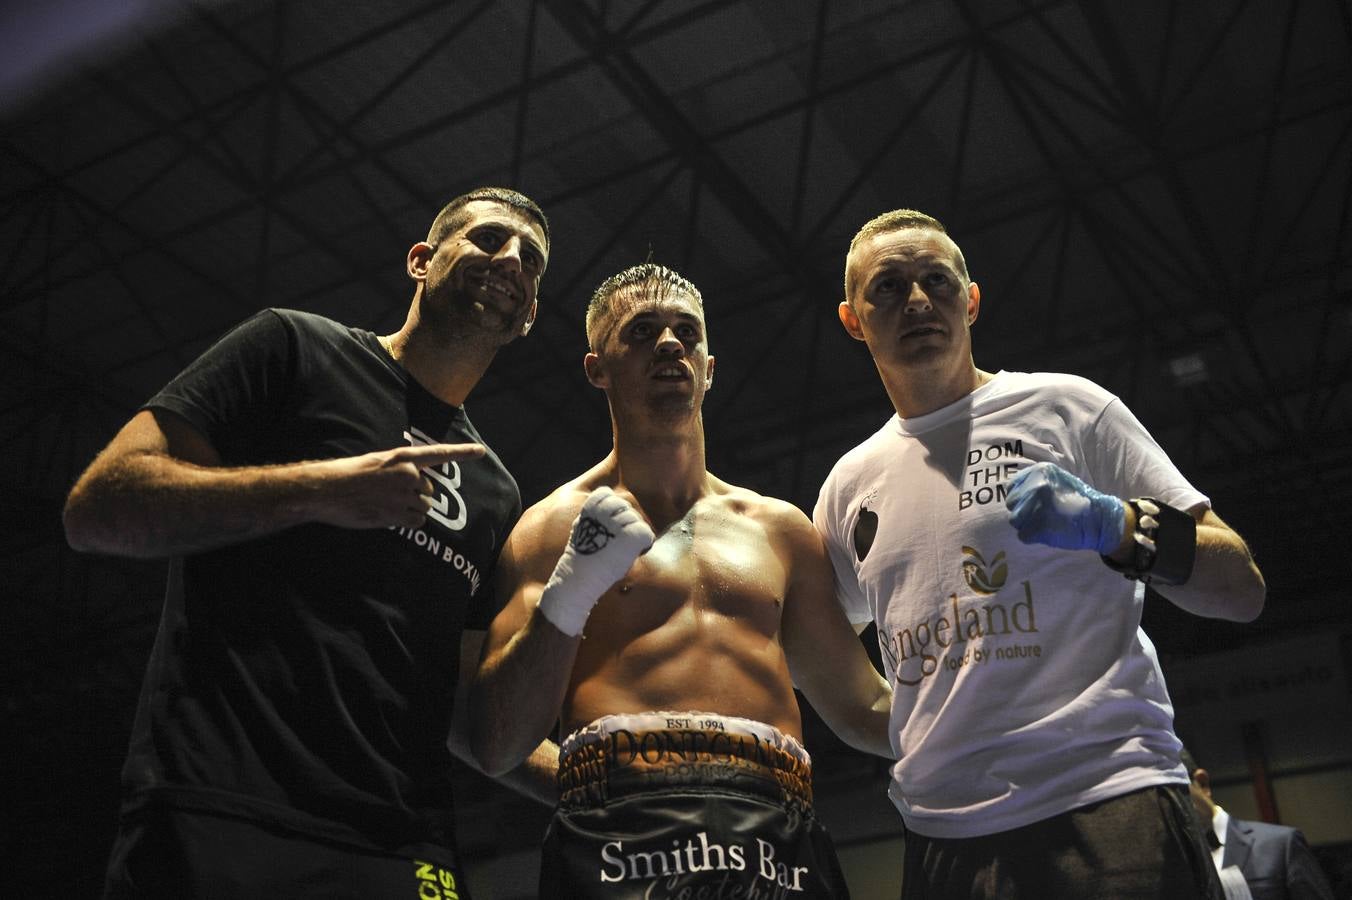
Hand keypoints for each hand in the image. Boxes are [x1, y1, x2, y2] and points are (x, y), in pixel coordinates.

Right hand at [312, 443, 485, 528]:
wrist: (327, 490)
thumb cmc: (349, 475)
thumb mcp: (378, 462)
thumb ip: (400, 469)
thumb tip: (417, 481)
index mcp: (403, 458)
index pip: (439, 454)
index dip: (462, 452)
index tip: (481, 451)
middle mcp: (408, 475)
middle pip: (428, 490)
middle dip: (415, 495)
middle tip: (389, 495)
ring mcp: (404, 496)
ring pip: (423, 508)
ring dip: (410, 510)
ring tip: (385, 504)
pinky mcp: (397, 515)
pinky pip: (417, 522)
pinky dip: (407, 522)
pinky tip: (389, 516)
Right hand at [537, 487, 655, 635]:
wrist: (579, 579)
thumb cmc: (582, 558)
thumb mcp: (581, 528)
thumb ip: (594, 515)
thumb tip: (612, 506)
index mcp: (589, 508)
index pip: (606, 494)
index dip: (610, 508)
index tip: (606, 525)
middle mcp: (603, 512)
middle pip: (624, 506)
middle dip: (624, 521)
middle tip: (615, 541)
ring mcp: (617, 524)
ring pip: (636, 519)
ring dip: (633, 533)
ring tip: (621, 549)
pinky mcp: (630, 537)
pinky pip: (646, 532)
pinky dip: (645, 543)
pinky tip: (635, 552)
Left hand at [1004, 461, 1124, 554]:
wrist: (1099, 519)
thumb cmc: (1077, 500)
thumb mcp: (1056, 480)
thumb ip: (1035, 483)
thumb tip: (1013, 494)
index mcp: (1039, 472)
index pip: (1011, 487)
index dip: (1020, 498)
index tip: (1032, 504)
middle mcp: (1036, 486)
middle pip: (1011, 504)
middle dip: (1023, 512)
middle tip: (1041, 515)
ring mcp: (1037, 506)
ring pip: (1015, 520)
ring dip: (1027, 525)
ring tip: (1045, 523)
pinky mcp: (1039, 527)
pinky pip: (1023, 536)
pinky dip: (1033, 538)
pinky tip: (1048, 532)